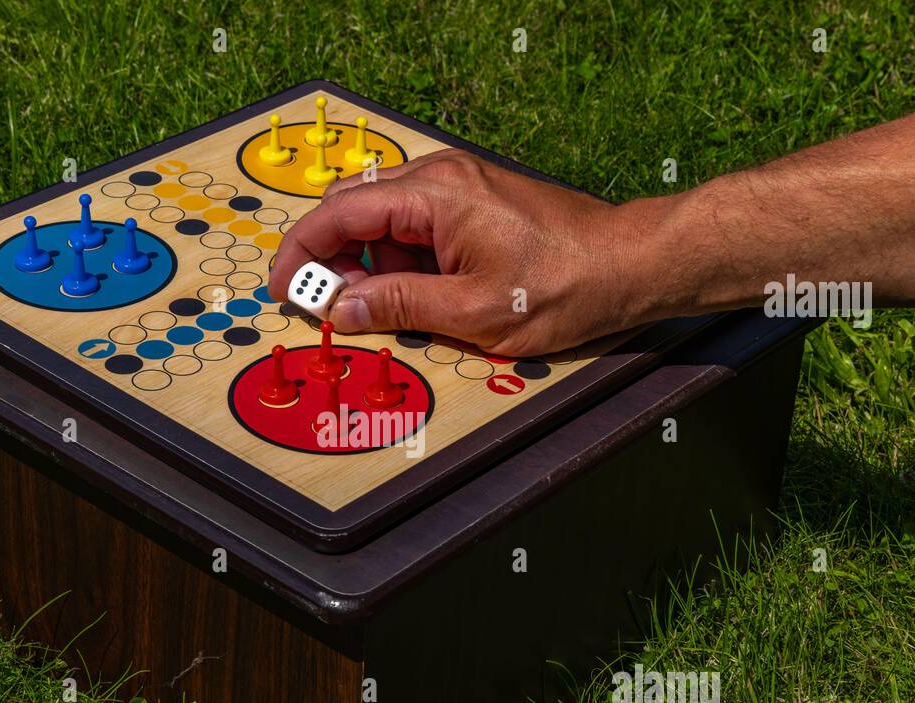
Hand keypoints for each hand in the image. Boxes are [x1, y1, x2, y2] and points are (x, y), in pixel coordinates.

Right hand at [268, 149, 670, 356]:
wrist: (629, 264)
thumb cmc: (566, 284)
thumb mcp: (473, 311)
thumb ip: (399, 307)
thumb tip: (342, 308)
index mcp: (435, 194)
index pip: (340, 214)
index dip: (302, 253)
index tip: (285, 288)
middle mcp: (441, 178)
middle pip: (355, 211)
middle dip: (330, 260)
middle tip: (325, 307)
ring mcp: (459, 188)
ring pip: (384, 222)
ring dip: (368, 266)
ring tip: (379, 312)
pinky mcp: (473, 205)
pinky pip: (416, 229)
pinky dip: (401, 262)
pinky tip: (415, 298)